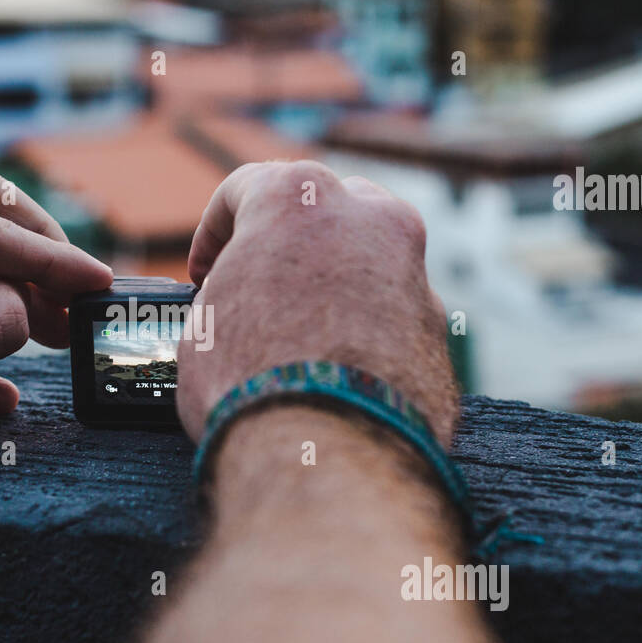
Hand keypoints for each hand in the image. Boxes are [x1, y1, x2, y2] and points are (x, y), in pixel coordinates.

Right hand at [178, 160, 455, 446]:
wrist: (327, 453)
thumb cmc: (250, 382)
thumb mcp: (204, 325)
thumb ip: (228, 293)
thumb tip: (236, 308)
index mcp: (298, 199)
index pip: (245, 189)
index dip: (213, 232)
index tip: (203, 270)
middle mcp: (366, 217)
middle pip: (322, 209)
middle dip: (288, 243)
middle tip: (258, 285)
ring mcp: (412, 268)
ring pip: (368, 258)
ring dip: (334, 283)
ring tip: (301, 331)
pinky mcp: (437, 327)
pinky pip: (393, 312)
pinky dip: (367, 329)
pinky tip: (338, 369)